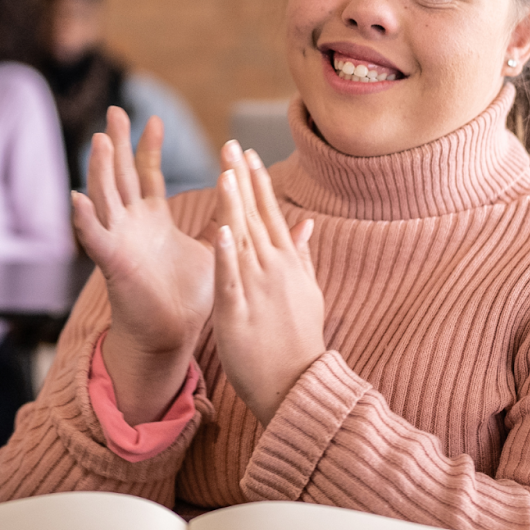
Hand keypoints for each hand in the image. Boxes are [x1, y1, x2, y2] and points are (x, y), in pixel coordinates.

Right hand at [73, 108, 213, 423]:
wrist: (174, 334)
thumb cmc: (191, 295)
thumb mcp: (212, 247)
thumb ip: (224, 219)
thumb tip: (245, 195)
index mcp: (152, 219)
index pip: (146, 174)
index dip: (148, 147)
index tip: (154, 118)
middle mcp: (131, 224)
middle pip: (120, 174)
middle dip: (117, 143)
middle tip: (115, 110)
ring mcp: (119, 240)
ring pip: (105, 197)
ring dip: (100, 169)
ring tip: (98, 140)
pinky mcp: (113, 262)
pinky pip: (94, 237)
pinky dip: (85, 218)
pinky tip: (77, 198)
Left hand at [211, 140, 323, 425]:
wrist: (297, 385)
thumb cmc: (299, 341)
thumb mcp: (307, 292)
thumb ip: (302, 255)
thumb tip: (306, 223)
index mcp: (287, 262)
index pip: (271, 213)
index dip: (259, 181)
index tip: (249, 152)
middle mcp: (274, 268)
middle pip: (255, 216)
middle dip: (243, 179)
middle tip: (231, 144)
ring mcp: (257, 288)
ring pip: (243, 238)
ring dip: (235, 205)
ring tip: (226, 172)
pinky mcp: (239, 311)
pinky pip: (231, 278)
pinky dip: (228, 254)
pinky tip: (222, 230)